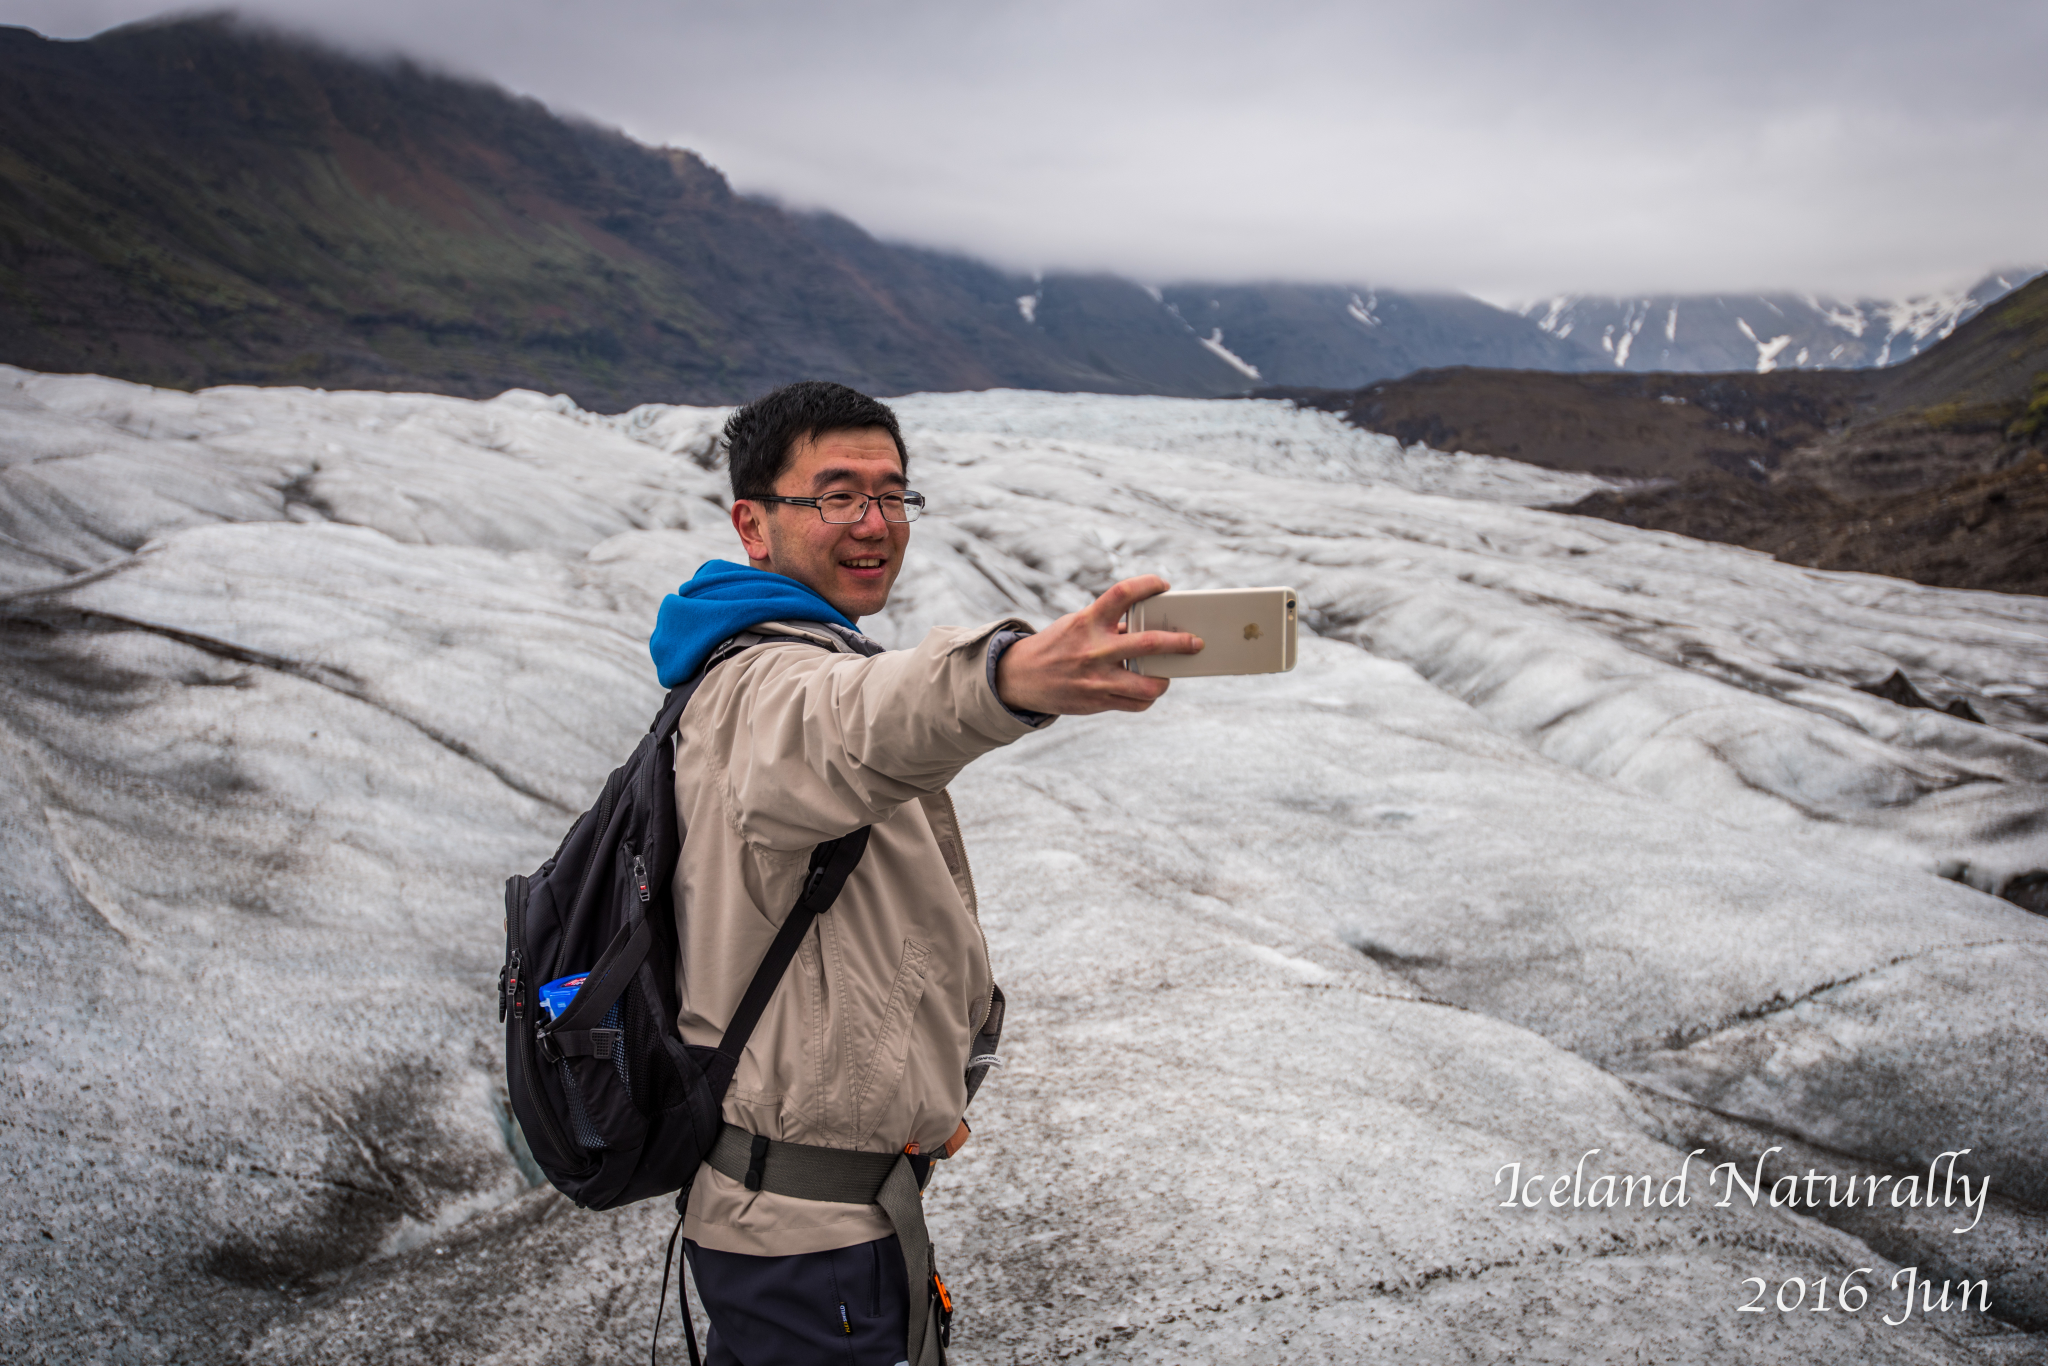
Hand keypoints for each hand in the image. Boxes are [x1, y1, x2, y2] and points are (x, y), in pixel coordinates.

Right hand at [996, 576, 1202, 714]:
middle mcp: (1094, 649)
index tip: (1164, 585)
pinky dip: (1147, 698)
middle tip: (1195, 642)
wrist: (1021, 678)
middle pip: (1149, 643)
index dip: (1148, 584)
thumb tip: (1148, 624)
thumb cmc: (1058, 645)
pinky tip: (1146, 691)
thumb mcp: (1078, 625)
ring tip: (1167, 675)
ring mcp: (1097, 678)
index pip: (1123, 593)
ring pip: (1148, 684)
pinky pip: (1136, 704)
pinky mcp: (1097, 701)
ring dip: (1165, 680)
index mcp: (1088, 621)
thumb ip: (1110, 624)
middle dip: (1179, 643)